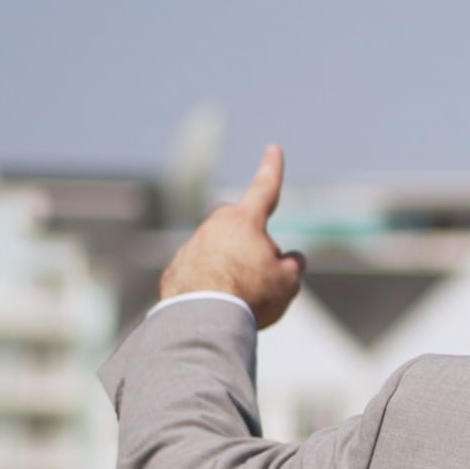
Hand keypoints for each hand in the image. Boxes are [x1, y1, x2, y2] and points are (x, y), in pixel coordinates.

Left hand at [159, 144, 305, 327]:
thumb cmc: (251, 295)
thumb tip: (290, 259)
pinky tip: (216, 306)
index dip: (272, 169)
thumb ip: (293, 265)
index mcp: (245, 221)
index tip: (272, 149)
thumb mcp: (288, 281)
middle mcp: (214, 226)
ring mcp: (191, 246)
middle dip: (252, 244)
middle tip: (261, 275)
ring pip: (218, 252)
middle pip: (241, 228)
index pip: (265, 188)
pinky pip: (199, 273)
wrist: (203, 320)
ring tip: (237, 299)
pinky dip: (209, 285)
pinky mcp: (175, 270)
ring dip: (230, 269)